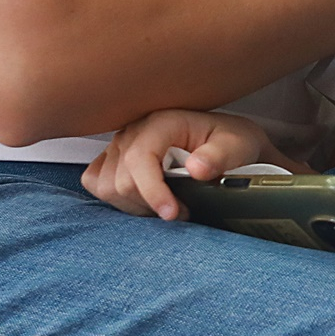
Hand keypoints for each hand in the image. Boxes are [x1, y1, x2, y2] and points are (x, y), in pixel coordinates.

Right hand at [82, 109, 307, 219]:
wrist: (227, 141)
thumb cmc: (231, 141)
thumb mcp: (238, 145)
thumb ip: (220, 155)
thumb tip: (197, 168)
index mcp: (162, 121)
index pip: (139, 159)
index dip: (152, 191)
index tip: (172, 213)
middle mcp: (135, 129)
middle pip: (120, 180)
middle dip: (149, 203)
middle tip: (181, 210)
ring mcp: (120, 143)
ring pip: (107, 187)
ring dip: (135, 205)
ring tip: (165, 205)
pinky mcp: (113, 157)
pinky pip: (96, 182)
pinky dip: (116, 198)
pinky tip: (144, 199)